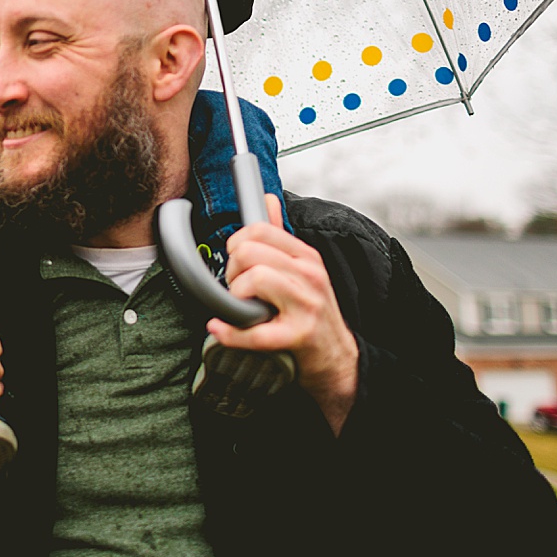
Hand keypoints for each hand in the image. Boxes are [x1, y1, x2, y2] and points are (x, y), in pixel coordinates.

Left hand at [207, 194, 358, 434]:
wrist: (336, 358)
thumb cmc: (310, 311)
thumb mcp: (301, 269)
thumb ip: (279, 235)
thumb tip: (267, 198)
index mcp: (305, 256)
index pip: (259, 229)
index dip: (236, 244)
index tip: (236, 262)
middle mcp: (309, 275)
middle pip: (249, 253)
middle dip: (232, 271)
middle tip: (238, 289)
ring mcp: (306, 304)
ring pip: (253, 280)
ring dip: (235, 297)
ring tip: (242, 308)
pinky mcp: (299, 335)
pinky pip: (254, 330)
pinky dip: (230, 332)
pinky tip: (220, 329)